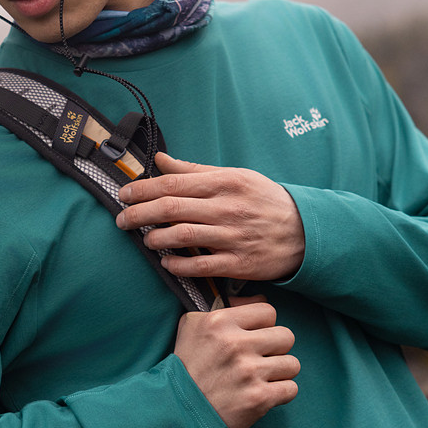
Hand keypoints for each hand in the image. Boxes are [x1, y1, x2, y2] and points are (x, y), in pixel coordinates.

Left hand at [116, 153, 305, 280]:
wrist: (305, 233)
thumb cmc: (264, 202)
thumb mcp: (236, 177)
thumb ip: (195, 171)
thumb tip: (161, 161)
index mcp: (226, 183)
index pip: (174, 184)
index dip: (143, 189)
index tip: (124, 195)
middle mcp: (228, 208)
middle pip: (172, 209)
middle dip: (139, 214)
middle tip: (122, 220)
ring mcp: (233, 237)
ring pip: (183, 237)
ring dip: (156, 239)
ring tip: (146, 240)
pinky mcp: (238, 263)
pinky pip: (201, 266)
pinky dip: (179, 265)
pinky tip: (167, 263)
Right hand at [174, 298, 299, 427]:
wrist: (176, 412)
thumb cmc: (186, 367)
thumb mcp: (192, 326)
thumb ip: (224, 307)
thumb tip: (260, 297)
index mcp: (219, 322)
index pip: (268, 311)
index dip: (262, 325)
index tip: (251, 338)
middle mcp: (235, 344)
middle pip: (286, 336)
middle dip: (275, 349)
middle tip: (257, 360)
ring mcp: (248, 372)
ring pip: (292, 364)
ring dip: (278, 373)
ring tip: (258, 379)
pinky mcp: (258, 398)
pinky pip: (291, 388)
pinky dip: (279, 394)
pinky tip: (260, 395)